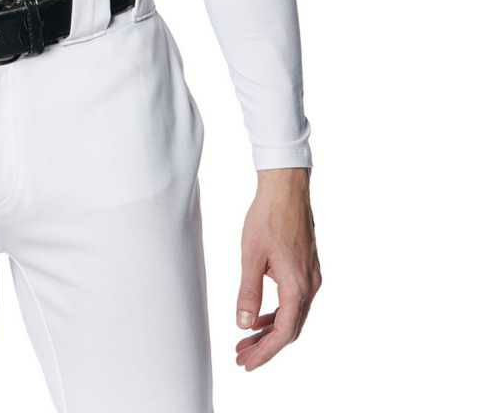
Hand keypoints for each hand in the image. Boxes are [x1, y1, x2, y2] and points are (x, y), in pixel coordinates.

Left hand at [235, 168, 320, 370]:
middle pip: (290, 329)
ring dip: (270, 330)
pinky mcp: (307, 268)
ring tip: (246, 340)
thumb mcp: (251, 256)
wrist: (286, 189)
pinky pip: (294, 301)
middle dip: (266, 346)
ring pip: (293, 315)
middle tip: (241, 357)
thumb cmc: (267, 217)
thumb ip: (248, 292)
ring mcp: (311, 277)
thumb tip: (244, 324)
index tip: (246, 363)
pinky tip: (260, 316)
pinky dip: (278, 313)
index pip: (284, 333)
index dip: (265, 352)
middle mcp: (310, 286)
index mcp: (297, 286)